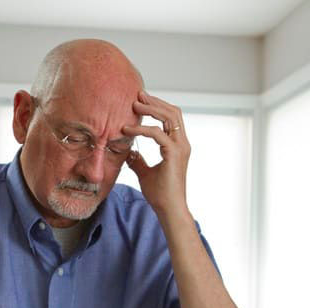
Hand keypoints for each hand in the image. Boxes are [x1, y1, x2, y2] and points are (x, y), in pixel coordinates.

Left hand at [123, 91, 190, 217]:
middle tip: (137, 95)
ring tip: (134, 105)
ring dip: (151, 108)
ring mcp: (180, 148)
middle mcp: (182, 144)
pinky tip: (127, 130)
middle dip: (155, 102)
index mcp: (177, 146)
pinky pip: (158, 134)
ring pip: (170, 117)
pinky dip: (142, 129)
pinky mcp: (173, 155)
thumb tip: (128, 153)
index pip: (171, 118)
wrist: (169, 210)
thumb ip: (138, 161)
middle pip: (173, 112)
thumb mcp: (145, 173)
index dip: (157, 107)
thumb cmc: (160, 194)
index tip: (140, 101)